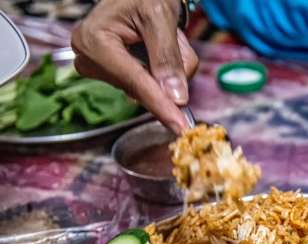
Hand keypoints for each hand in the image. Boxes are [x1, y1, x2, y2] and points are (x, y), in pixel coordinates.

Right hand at [71, 0, 198, 132]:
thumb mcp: (160, 16)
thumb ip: (168, 58)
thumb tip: (176, 98)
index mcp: (93, 40)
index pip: (134, 81)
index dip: (161, 105)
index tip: (181, 127)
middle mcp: (89, 58)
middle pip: (143, 87)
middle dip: (168, 70)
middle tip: (174, 39)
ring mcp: (100, 69)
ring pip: (151, 87)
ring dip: (169, 67)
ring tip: (164, 37)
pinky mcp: (114, 75)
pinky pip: (150, 85)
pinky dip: (163, 70)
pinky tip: (158, 49)